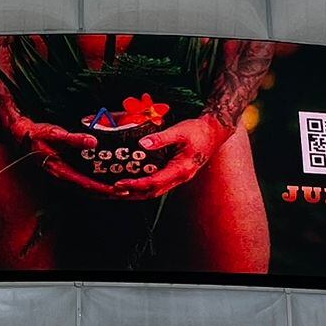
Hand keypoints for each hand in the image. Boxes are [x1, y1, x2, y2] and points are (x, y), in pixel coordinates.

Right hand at [6, 116, 114, 194]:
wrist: (22, 137)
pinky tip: (106, 184)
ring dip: (104, 192)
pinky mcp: (66, 173)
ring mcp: (64, 177)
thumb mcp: (54, 134)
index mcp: (61, 170)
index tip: (118, 190)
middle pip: (89, 192)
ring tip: (121, 192)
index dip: (103, 188)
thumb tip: (93, 142)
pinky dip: (96, 186)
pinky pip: (84, 184)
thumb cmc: (37, 135)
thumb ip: (74, 139)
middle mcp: (63, 178)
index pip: (86, 184)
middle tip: (127, 193)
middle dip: (108, 194)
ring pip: (87, 190)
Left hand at [111, 116, 232, 198]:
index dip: (136, 184)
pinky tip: (130, 185)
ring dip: (135, 194)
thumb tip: (143, 144)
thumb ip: (161, 138)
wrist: (214, 132)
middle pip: (152, 193)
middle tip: (111, 192)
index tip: (120, 184)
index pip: (155, 182)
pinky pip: (156, 185)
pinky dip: (142, 187)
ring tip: (116, 193)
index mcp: (182, 169)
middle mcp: (180, 178)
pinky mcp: (174, 174)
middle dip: (131, 194)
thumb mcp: (180, 131)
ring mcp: (178, 178)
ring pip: (154, 192)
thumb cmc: (198, 131)